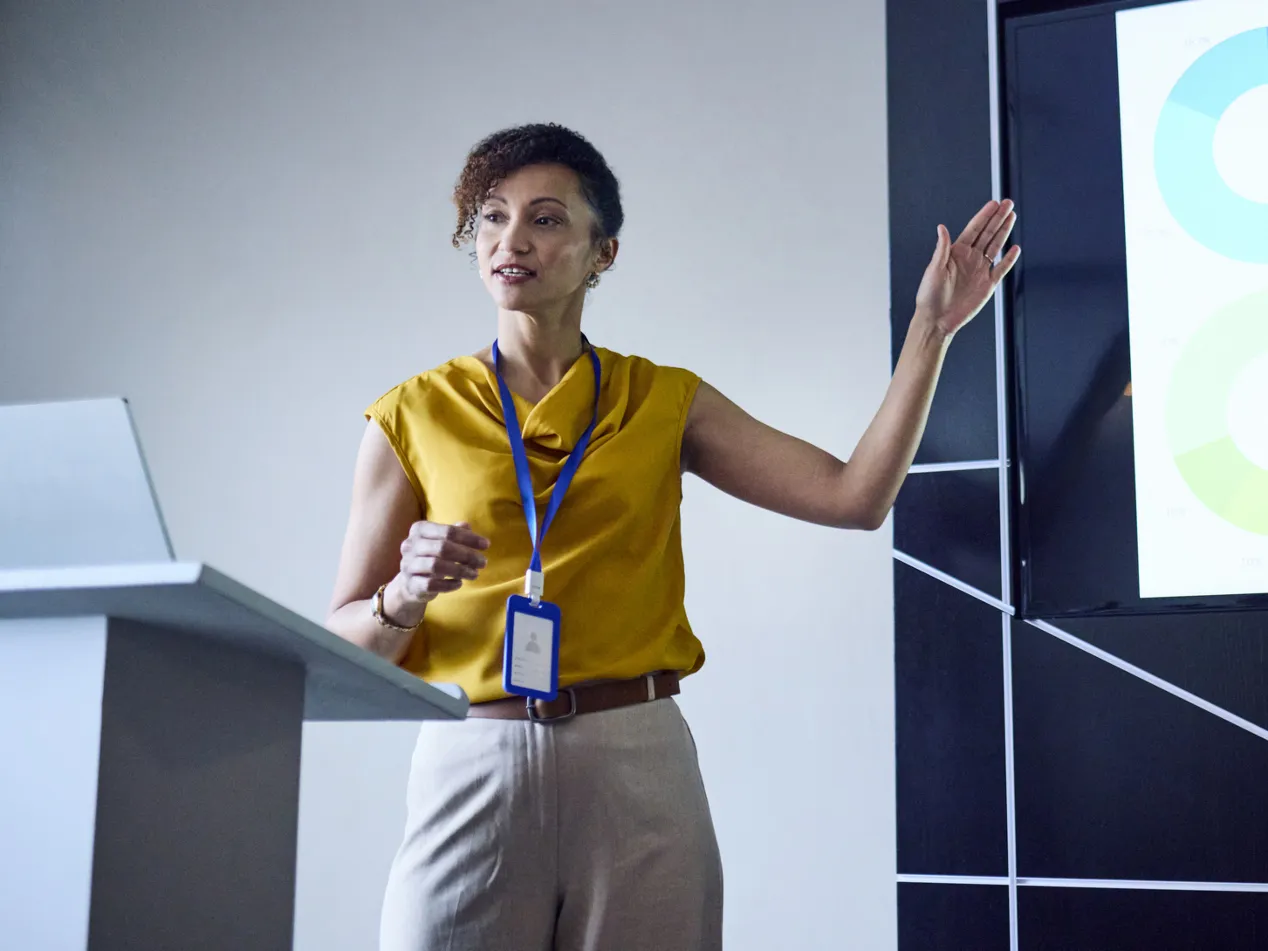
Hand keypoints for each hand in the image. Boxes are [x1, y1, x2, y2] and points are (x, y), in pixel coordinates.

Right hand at [394, 520, 489, 607]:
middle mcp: (410, 546)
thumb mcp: (443, 541)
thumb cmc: (432, 556)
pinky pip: (432, 584)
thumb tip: (468, 526)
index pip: (448, 531)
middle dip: (467, 555)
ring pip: (436, 566)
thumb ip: (455, 532)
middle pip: (442, 547)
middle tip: (483, 562)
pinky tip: (459, 583)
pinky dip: (449, 584)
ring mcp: (408, 565)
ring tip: (474, 574)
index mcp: (419, 530)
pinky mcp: (411, 584)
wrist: (411, 582)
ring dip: (460, 570)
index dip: (469, 538)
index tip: (486, 545)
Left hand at [914, 199, 1020, 337]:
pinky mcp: (988, 284)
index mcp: (956, 253)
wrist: (937, 320)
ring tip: (1012, 216)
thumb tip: (941, 228)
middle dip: (998, 218)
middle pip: (988, 234)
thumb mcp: (933, 270)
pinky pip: (1001, 269)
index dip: (984, 216)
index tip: (994, 203)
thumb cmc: (929, 296)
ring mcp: (980, 270)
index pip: (974, 229)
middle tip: (1008, 203)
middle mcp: (970, 259)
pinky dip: (1009, 259)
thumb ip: (942, 248)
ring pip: (995, 246)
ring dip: (1004, 231)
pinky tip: (1015, 248)